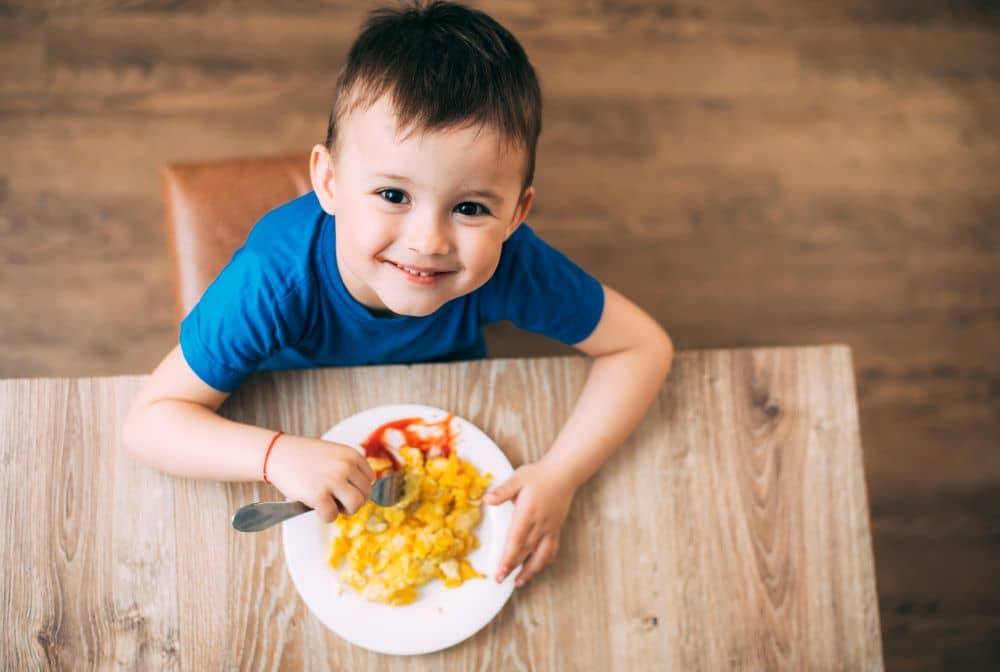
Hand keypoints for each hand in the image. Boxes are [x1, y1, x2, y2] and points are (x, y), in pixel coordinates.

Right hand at [265, 435, 374, 522]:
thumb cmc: (304, 457)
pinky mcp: (319, 495)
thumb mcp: (334, 454)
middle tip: (335, 500)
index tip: (344, 490)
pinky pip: (332, 516)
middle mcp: (346, 466)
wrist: (277, 454)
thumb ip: (349, 468)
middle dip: (352, 502)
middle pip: (365, 495)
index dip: (358, 489)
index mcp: (352, 455)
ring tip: (330, 505)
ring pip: (355, 506)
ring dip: (343, 511)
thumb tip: (362, 495)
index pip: (370, 480)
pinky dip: (324, 516)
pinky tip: (315, 506)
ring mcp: (333, 480)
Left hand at [485, 461, 575, 587]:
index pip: (516, 540)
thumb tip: (486, 500)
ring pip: (541, 555)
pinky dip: (543, 562)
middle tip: (500, 580)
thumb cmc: (538, 475)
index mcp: (528, 512)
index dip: (508, 558)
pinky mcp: (556, 529)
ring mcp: (550, 528)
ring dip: (530, 570)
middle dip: (513, 567)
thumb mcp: (518, 478)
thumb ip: (502, 491)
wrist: (564, 473)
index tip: (500, 571)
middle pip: (526, 551)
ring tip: (519, 582)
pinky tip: (536, 568)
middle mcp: (540, 524)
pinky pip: (551, 550)